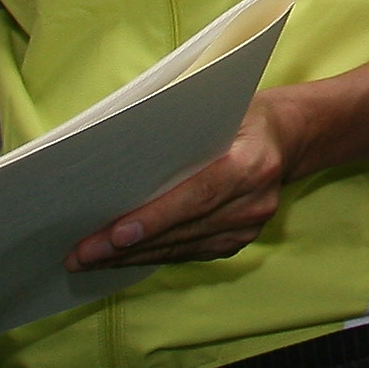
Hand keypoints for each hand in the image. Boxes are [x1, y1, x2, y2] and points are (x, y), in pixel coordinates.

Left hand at [73, 99, 295, 267]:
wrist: (289, 137)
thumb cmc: (241, 113)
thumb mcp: (215, 108)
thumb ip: (178, 130)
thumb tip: (117, 154)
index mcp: (251, 162)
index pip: (197, 195)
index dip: (155, 218)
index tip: (114, 235)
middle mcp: (253, 202)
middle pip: (182, 230)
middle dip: (126, 246)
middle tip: (79, 254)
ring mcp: (248, 227)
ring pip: (180, 249)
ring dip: (131, 257)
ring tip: (87, 260)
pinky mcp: (239, 242)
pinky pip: (188, 253)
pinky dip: (152, 255)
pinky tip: (120, 258)